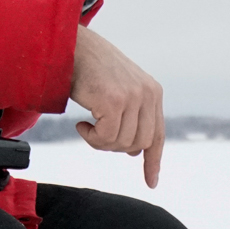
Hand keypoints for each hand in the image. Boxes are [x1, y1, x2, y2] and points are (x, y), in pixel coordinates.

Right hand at [69, 26, 164, 186]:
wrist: (71, 46)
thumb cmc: (89, 69)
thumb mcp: (118, 90)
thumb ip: (130, 116)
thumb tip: (133, 151)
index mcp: (152, 92)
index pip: (157, 134)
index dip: (154, 161)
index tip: (152, 183)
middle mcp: (148, 94)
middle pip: (139, 144)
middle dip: (115, 147)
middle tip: (96, 133)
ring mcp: (133, 97)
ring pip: (122, 143)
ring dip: (100, 141)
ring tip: (87, 125)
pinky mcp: (114, 100)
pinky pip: (106, 137)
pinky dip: (91, 137)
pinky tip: (81, 123)